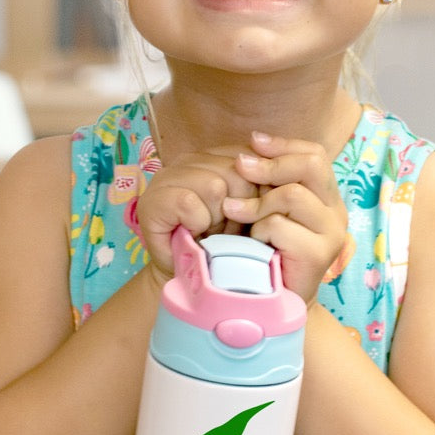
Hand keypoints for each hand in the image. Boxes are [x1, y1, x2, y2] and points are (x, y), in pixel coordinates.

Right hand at [135, 146, 257, 285]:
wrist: (191, 278)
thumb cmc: (225, 244)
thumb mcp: (251, 210)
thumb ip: (262, 187)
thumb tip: (280, 178)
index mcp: (216, 156)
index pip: (251, 156)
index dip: (258, 190)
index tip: (251, 215)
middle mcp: (190, 159)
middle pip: (237, 172)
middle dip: (240, 209)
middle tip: (228, 229)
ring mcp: (168, 176)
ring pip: (213, 186)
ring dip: (217, 219)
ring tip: (211, 231)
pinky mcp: (154, 199)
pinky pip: (189, 204)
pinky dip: (196, 224)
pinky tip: (192, 232)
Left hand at [222, 131, 348, 304]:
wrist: (276, 301)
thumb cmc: (266, 251)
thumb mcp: (267, 209)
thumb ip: (267, 183)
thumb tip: (249, 148)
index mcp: (326, 197)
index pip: (314, 154)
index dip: (284, 144)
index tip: (253, 141)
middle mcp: (336, 212)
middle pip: (311, 165)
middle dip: (270, 163)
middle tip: (240, 165)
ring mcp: (332, 233)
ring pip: (292, 195)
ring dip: (257, 202)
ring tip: (236, 213)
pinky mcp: (320, 254)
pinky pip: (280, 226)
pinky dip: (258, 231)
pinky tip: (254, 244)